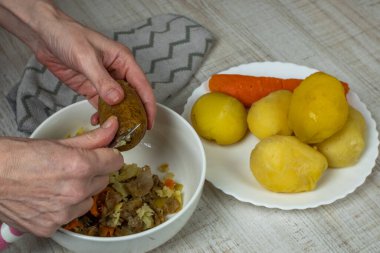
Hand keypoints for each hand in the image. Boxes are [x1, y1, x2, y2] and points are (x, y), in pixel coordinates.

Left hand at [0, 0, 155, 128]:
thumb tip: (118, 99)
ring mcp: (105, 82)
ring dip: (118, 117)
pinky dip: (102, 115)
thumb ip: (103, 80)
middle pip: (133, 97)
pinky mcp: (92, 88)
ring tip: (117, 131)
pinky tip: (98, 121)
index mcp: (123, 61)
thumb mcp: (86, 58)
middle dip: (135, 115)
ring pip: (118, 104)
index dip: (148, 105)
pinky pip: (102, 105)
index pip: (142, 86)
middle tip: (135, 132)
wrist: (45, 35)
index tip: (149, 122)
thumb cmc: (68, 36)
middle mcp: (117, 72)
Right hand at [0, 117, 123, 236]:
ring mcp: (63, 212)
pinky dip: (64, 208)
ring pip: (89, 199)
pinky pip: (71, 216)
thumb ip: (92, 139)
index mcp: (80, 166)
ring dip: (81, 192)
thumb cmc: (16, 157)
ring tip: (58, 183)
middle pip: (103, 180)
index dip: (109, 156)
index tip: (103, 155)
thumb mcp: (58, 142)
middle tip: (72, 167)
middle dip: (94, 172)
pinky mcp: (51, 226)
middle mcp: (75, 192)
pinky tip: (48, 197)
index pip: (116, 162)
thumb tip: (112, 128)